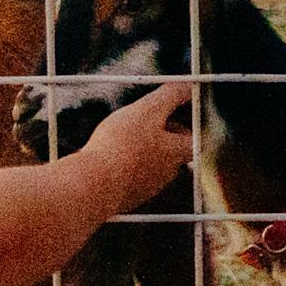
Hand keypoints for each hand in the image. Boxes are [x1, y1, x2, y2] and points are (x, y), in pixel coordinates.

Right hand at [81, 81, 194, 212]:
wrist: (92, 186)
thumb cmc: (122, 145)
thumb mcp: (147, 110)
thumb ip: (169, 96)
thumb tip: (188, 86)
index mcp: (175, 155)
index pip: (193, 142)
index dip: (184, 126)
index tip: (168, 113)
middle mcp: (164, 176)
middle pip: (171, 156)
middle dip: (160, 140)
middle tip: (141, 123)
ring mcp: (143, 190)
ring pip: (148, 169)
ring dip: (139, 154)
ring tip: (119, 139)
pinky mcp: (123, 200)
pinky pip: (126, 181)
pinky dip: (120, 169)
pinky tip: (102, 159)